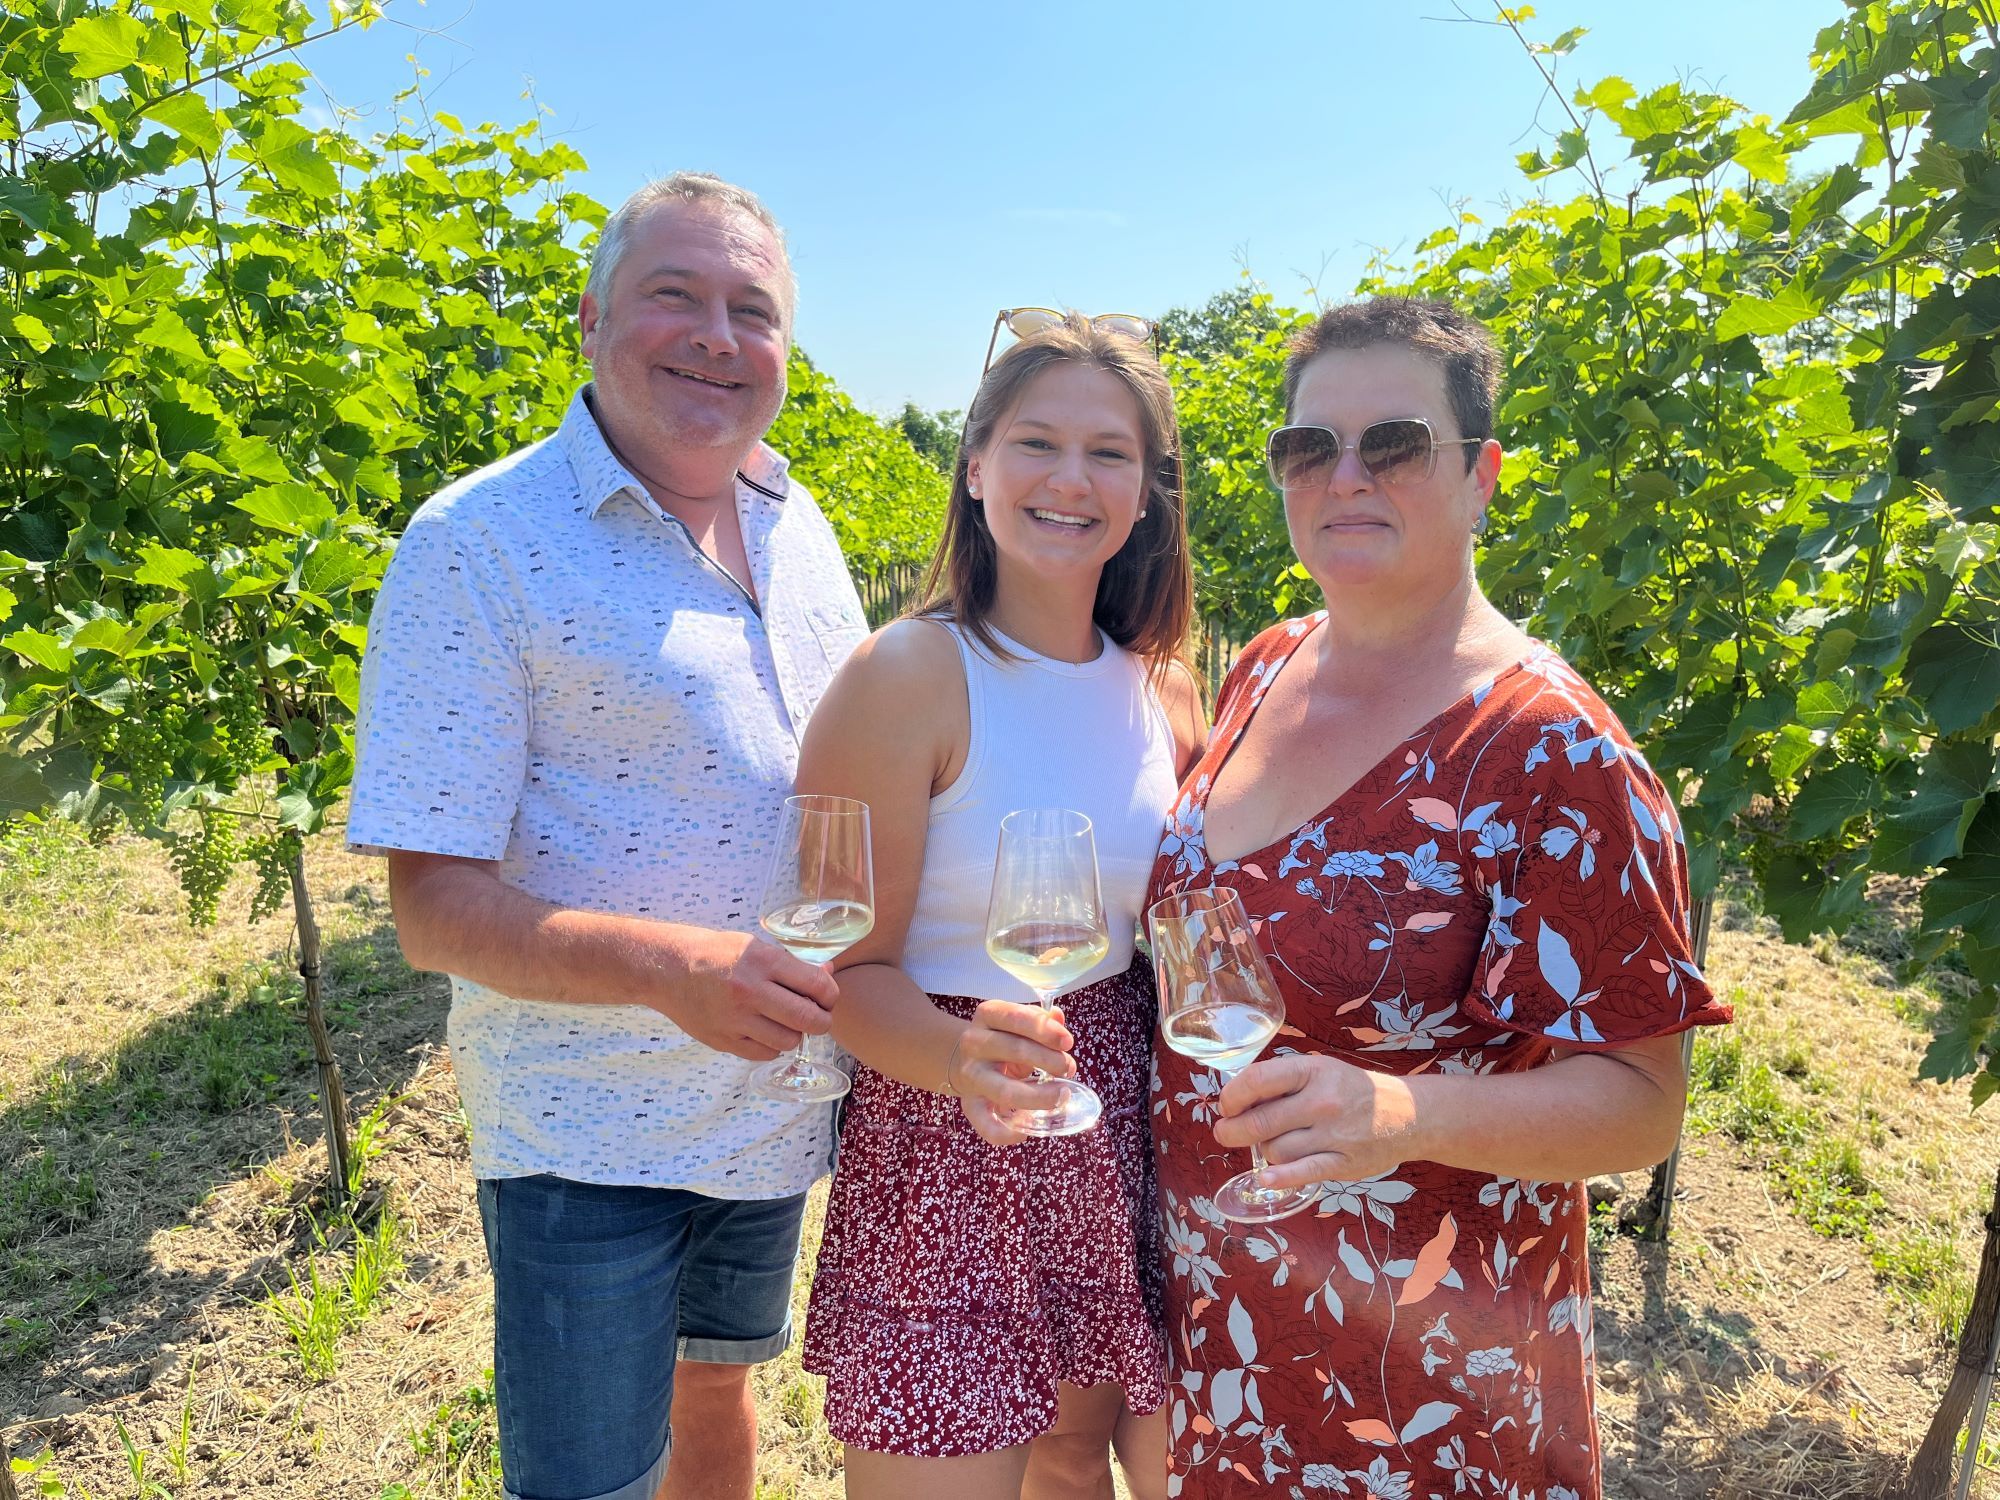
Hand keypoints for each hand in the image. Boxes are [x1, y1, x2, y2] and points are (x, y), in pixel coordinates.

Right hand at [649, 927, 840, 1060]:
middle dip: (821, 1020)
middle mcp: (750, 991)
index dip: (830, 995)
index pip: (817, 986)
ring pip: (788, 1041)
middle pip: (808, 1020)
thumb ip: (791, 965)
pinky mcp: (723, 1040)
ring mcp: (735, 1019)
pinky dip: (771, 1046)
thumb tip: (828, 975)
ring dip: (794, 1034)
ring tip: (784, 1021)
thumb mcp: (755, 946)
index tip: (827, 996)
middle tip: (817, 1016)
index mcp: (762, 962)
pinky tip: (764, 1031)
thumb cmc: (715, 953)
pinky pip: (764, 1053)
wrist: (667, 969)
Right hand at [947, 1001, 1077, 1147]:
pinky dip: (1005, 1133)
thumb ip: (1041, 1021)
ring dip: (1038, 1096)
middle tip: (1069, 1068)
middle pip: (1013, 1050)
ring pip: (1004, 1090)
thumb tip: (1058, 1017)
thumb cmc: (1005, 1039)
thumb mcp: (1020, 1023)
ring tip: (1061, 1095)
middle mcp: (973, 1043)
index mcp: (987, 1016)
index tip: (1067, 1041)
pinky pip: (985, 1123)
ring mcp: (971, 1075)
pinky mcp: (969, 1104)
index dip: (1042, 1028)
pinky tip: (1024, 1132)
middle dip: (1049, 1060)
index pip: (1014, 1017)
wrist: (967, 1060)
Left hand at [1214, 1053, 1419, 1189]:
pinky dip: (1279, 1177)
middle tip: (1224, 1132)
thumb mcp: (1320, 1070)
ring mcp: (1333, 1134)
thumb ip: (1282, 1082)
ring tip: (1270, 1144)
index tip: (1226, 1105)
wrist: (1408, 1115)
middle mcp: (1322, 1102)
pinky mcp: (1343, 1163)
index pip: (1257, 1081)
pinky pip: (1302, 1172)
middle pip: (1260, 1121)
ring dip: (1263, 1150)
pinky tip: (1264, 1178)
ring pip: (1275, 1149)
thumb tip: (1235, 1097)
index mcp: (1312, 1071)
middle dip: (1232, 1130)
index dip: (1232, 1096)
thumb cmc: (1352, 1090)